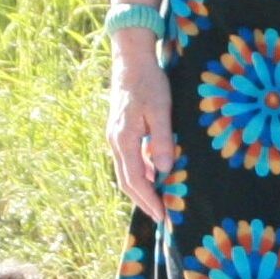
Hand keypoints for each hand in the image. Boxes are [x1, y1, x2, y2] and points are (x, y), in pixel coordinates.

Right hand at [106, 37, 171, 220]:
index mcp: (124, 139)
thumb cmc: (149, 83)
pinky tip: (155, 175)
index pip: (135, 180)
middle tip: (161, 217)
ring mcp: (115, 137)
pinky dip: (140, 173)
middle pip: (127, 181)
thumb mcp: (161, 110)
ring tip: (159, 202)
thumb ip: (161, 140)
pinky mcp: (120, 131)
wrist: (131, 61)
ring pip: (126, 171)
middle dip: (143, 201)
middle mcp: (115, 142)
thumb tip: (164, 170)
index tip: (163, 216)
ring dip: (141, 188)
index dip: (149, 200)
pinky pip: (128, 159)